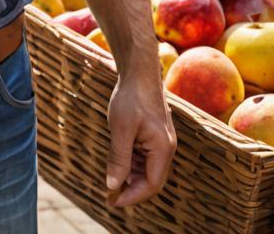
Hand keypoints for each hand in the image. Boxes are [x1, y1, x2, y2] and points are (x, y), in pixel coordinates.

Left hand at [105, 69, 175, 207]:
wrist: (139, 71)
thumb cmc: (131, 98)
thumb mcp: (121, 129)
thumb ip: (118, 158)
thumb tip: (113, 185)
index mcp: (162, 149)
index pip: (151, 184)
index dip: (133, 196)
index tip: (113, 202)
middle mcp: (165, 148)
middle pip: (149, 178)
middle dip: (130, 188)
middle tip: (108, 196)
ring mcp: (160, 141)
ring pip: (145, 167)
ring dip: (129, 175)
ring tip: (110, 181)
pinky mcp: (153, 134)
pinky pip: (143, 155)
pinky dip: (130, 161)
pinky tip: (116, 161)